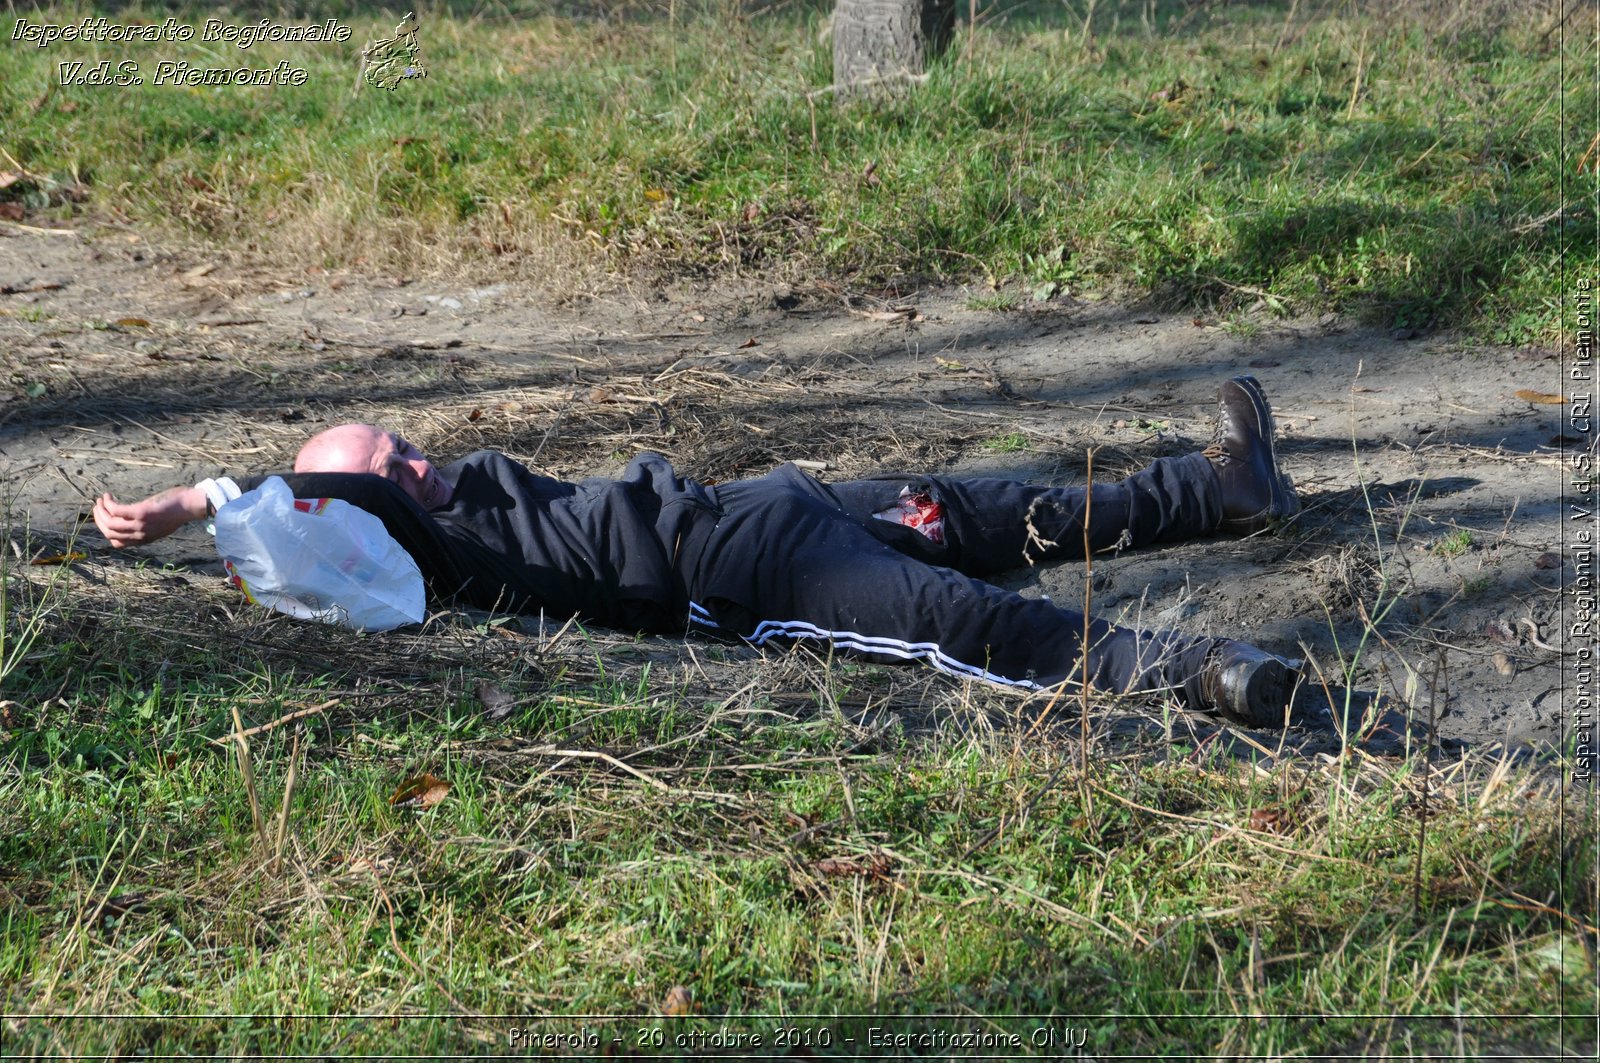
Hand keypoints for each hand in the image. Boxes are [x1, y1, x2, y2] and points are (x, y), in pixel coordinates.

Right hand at [93, 486, 207, 546]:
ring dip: (100, 511)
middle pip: (110, 533)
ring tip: (100, 500)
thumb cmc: (177, 511)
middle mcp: (141, 535)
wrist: (190, 505)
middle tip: (97, 507)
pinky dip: (108, 503)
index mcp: (145, 539)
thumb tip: (133, 520)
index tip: (104, 519)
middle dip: (99, 520)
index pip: (117, 543)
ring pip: (110, 522)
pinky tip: (107, 495)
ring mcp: (140, 524)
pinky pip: (116, 510)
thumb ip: (147, 526)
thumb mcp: (160, 524)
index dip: (106, 531)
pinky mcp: (141, 512)